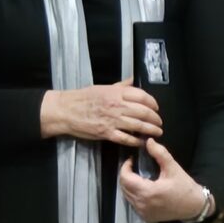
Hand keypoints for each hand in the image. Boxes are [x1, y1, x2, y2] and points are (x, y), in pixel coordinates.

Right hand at [42, 81, 162, 146]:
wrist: (65, 110)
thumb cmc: (82, 98)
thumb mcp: (102, 87)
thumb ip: (121, 86)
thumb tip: (134, 80)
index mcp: (116, 93)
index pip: (142, 96)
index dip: (153, 103)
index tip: (156, 107)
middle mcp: (116, 106)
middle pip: (144, 112)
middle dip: (155, 119)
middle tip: (158, 122)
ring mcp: (112, 120)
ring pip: (139, 126)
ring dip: (151, 130)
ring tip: (157, 132)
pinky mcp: (107, 133)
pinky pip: (127, 138)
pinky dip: (136, 141)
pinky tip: (141, 142)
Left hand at [120, 139, 210, 222]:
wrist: (196, 207)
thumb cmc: (185, 187)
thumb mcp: (173, 168)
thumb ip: (160, 153)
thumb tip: (148, 141)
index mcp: (148, 192)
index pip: (125, 178)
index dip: (125, 167)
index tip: (132, 160)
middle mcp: (142, 204)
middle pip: (124, 186)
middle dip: (126, 175)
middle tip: (134, 167)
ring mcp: (143, 212)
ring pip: (127, 195)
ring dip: (129, 185)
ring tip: (138, 176)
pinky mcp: (146, 217)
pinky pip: (133, 203)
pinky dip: (134, 195)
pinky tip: (142, 188)